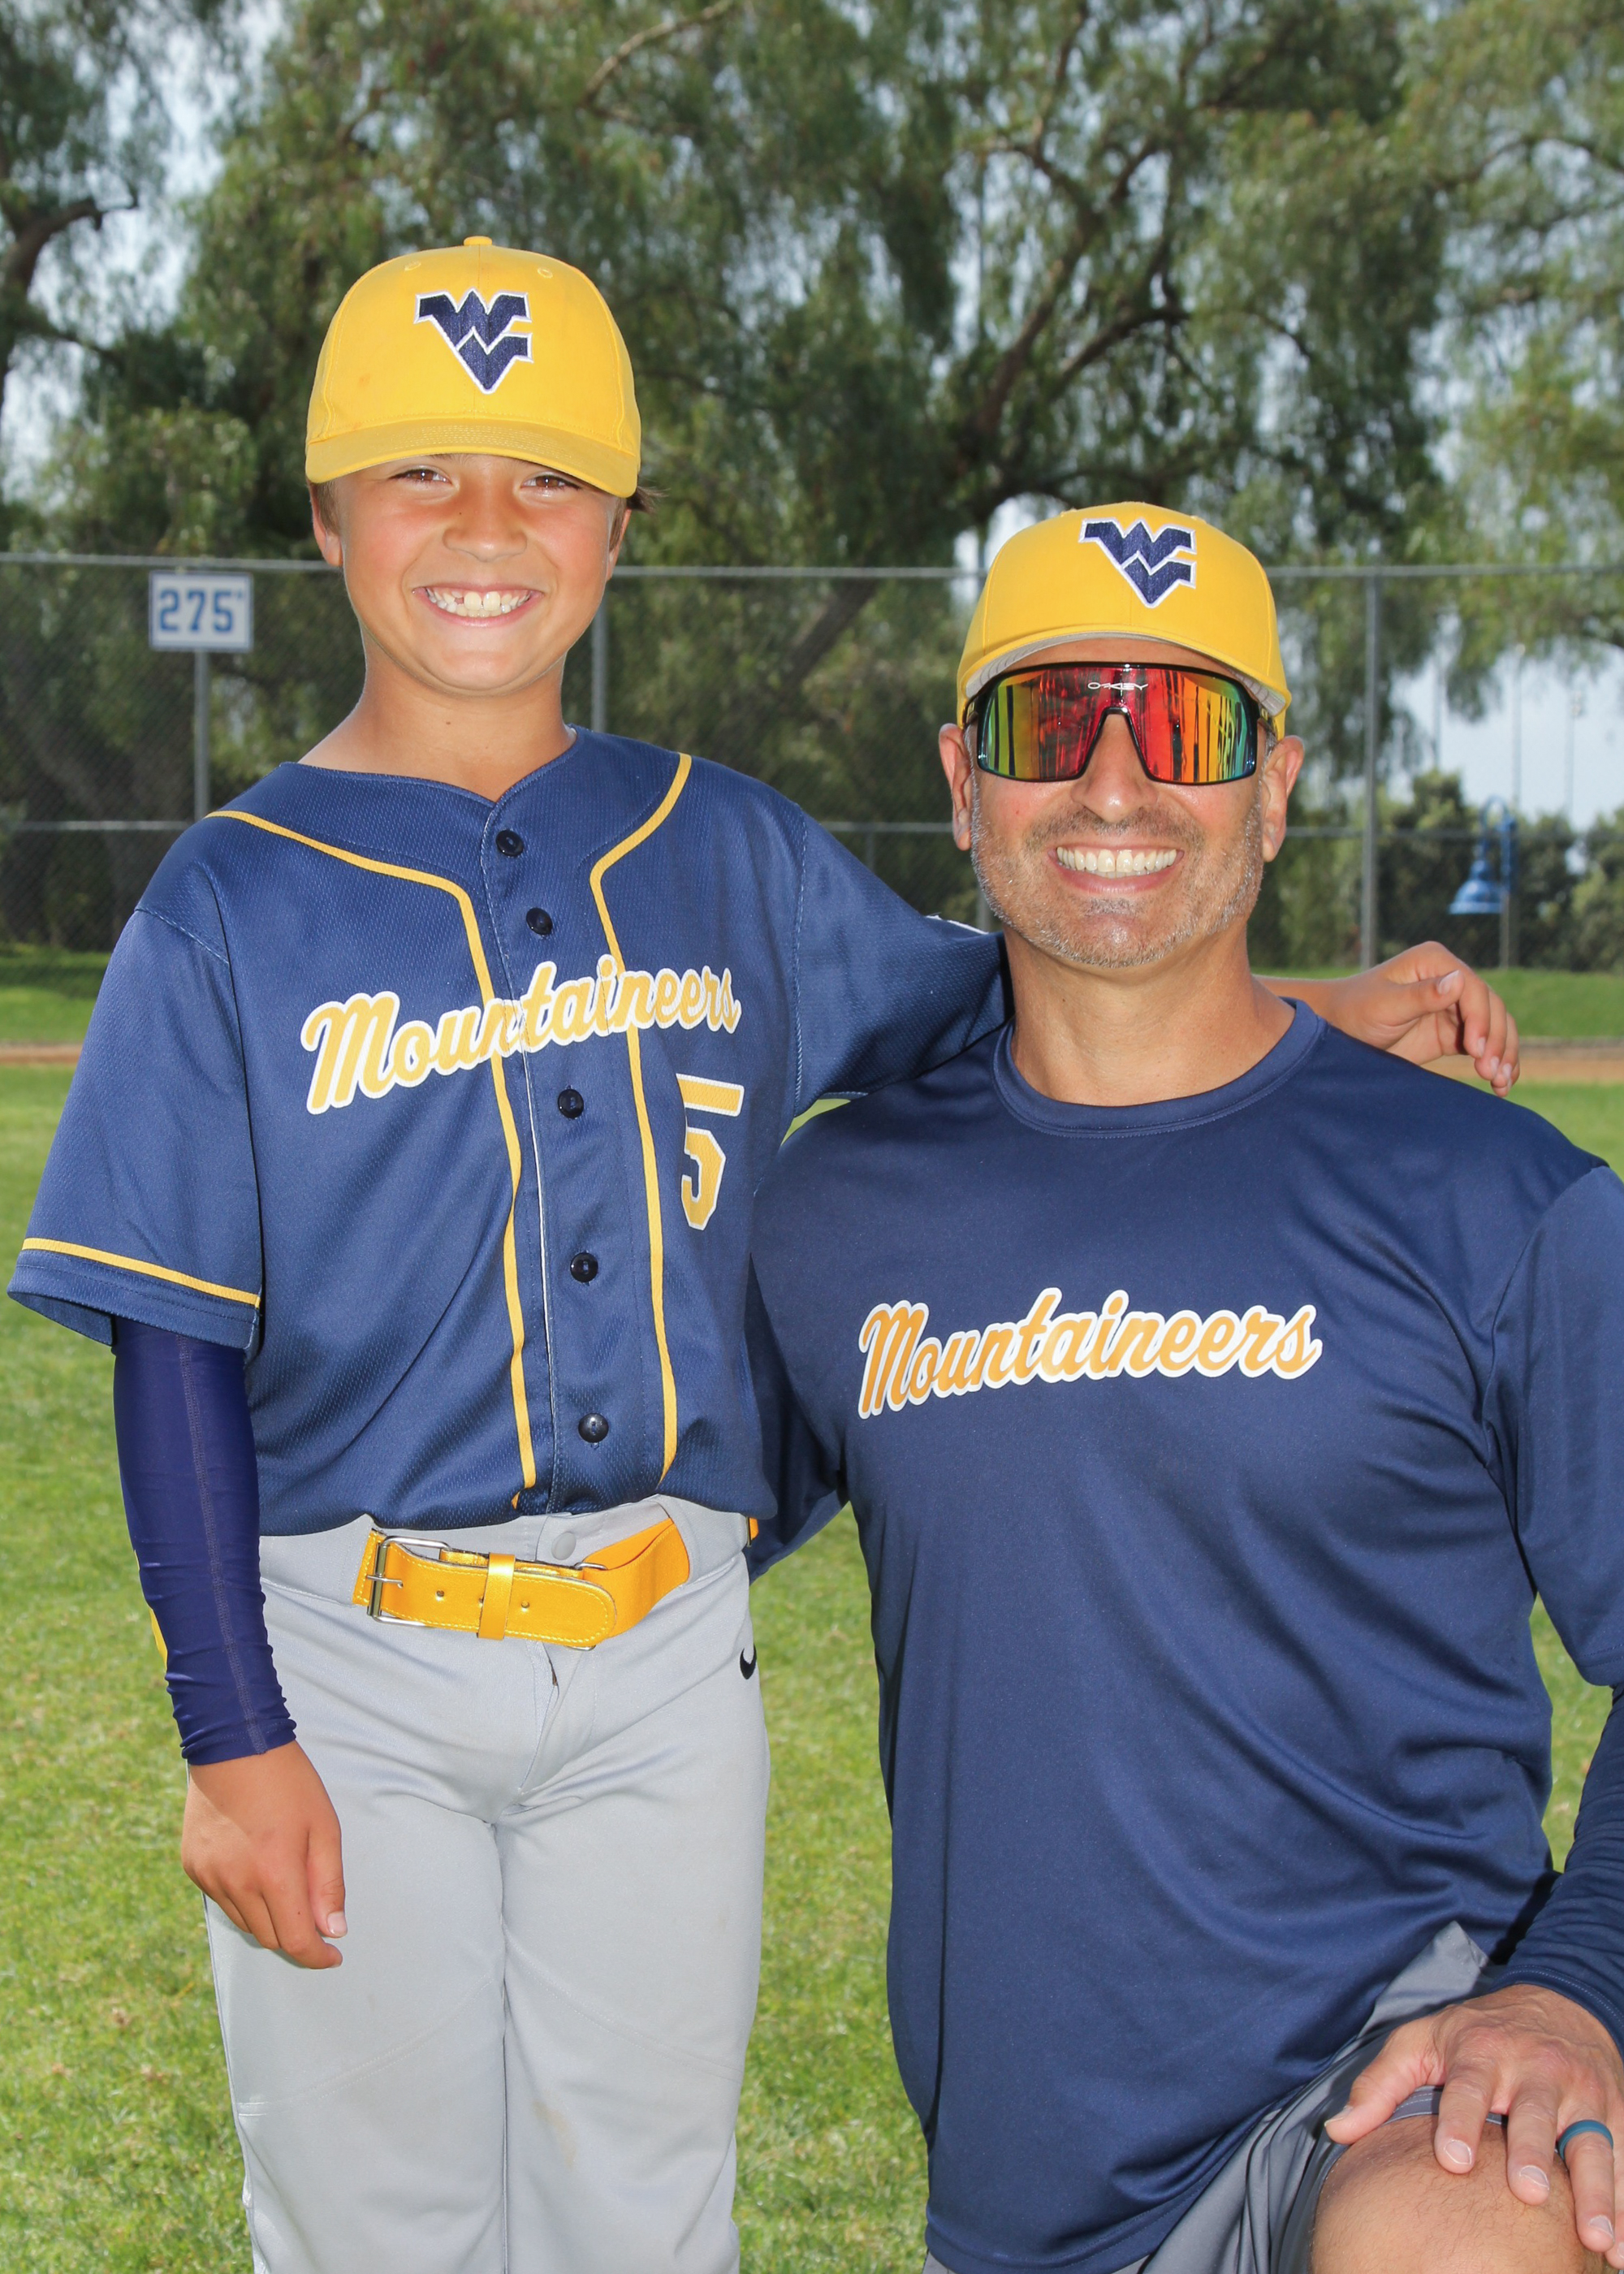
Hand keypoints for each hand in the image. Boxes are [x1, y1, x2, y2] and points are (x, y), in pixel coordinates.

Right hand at [183, 1740, 346, 1969]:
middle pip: (270, 1937)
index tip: (332, 1956)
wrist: (233, 1746)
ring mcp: (210, 1877)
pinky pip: (223, 1900)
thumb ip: (329, 1883)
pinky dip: (243, 1898)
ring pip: (245, 1923)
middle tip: (315, 1915)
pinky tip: (255, 1868)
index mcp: (275, 1875)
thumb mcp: (324, 1827)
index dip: (317, 1956)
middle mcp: (237, 1884)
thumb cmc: (287, 1783)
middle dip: (296, 1935)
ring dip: (269, 1918)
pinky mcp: (193, 1867)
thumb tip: (334, 1930)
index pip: (296, 1941)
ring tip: (285, 1883)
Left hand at [1276, 944, 1518, 1093]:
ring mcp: (1455, 1006)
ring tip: (1501, 1084)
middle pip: (1491, 1008)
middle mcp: (1450, 979)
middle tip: (1491, 1074)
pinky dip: (1498, 1061)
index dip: (1480, 1018)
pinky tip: (1503, 1085)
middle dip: (1495, 1041)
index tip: (1475, 1050)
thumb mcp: (1384, 1006)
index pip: (1473, 988)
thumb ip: (1420, 995)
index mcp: (1435, 961)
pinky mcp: (1453, 1031)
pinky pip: (1485, 1043)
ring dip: (1504, 1053)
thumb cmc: (1354, 1012)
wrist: (1337, 1031)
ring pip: (1495, 1026)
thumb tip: (1459, 979)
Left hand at [1325, 1983, 1623, 2264]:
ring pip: (1592, 2143)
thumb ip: (1380, 2084)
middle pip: (1537, 2115)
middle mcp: (1537, 2071)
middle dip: (1534, 2153)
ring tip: (1595, 2238)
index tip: (1453, 2159)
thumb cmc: (1478, 2033)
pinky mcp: (1615, 2114)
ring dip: (1597, 2191)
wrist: (1561, 2003)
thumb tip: (1335, 2131)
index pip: (1469, 2086)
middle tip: (1529, 2194)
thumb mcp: (1424, 2040)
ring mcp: (1582, 2094)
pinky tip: (1621, 2251)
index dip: (1460, 2120)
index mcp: (1484, 2051)